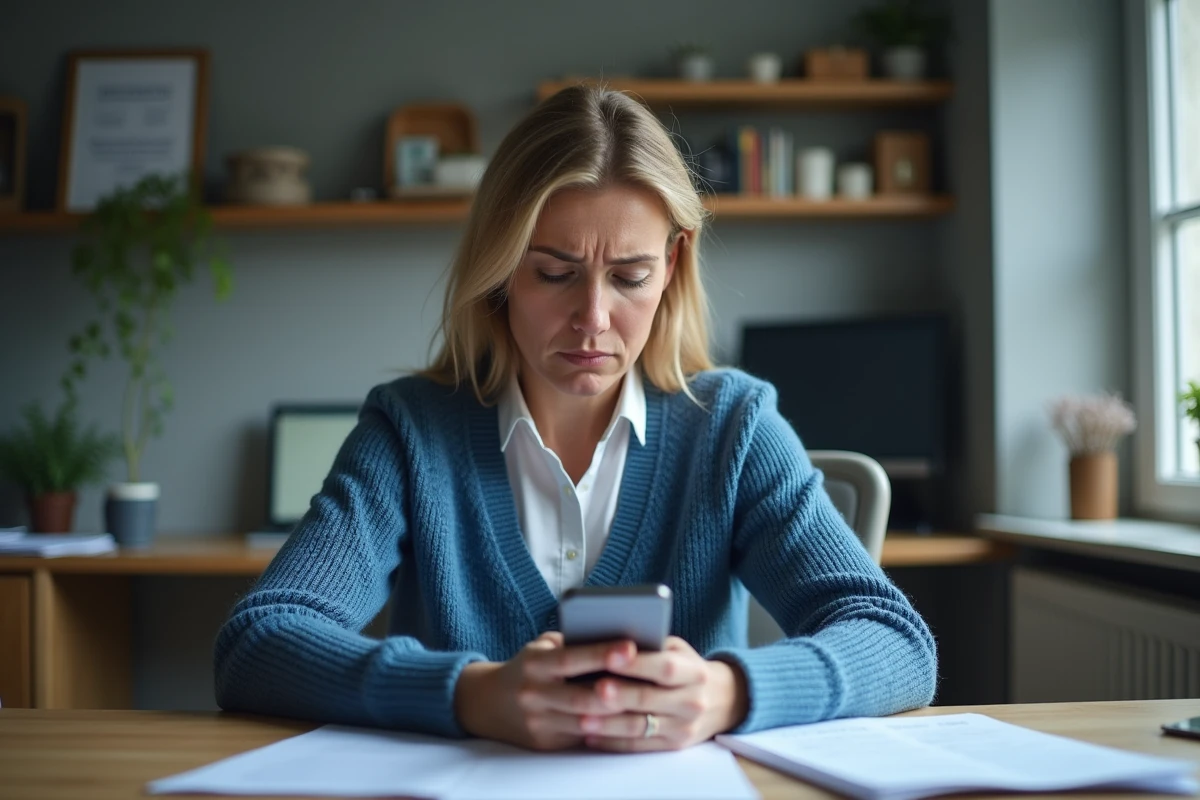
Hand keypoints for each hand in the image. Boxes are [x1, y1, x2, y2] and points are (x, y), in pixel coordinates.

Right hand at [453, 631, 636, 750]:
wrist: (487, 703)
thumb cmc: (528, 667)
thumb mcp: (541, 648)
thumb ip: (571, 644)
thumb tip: (613, 638)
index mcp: (534, 664)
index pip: (570, 659)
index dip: (600, 654)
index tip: (630, 646)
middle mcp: (533, 694)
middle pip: (581, 697)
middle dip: (617, 691)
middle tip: (650, 682)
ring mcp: (538, 722)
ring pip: (585, 723)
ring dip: (618, 716)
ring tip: (648, 704)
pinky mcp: (545, 742)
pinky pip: (582, 738)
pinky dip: (607, 730)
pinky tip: (630, 721)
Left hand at [577, 636, 748, 751]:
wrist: (720, 700)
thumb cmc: (684, 667)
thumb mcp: (677, 650)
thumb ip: (651, 646)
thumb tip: (610, 642)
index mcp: (695, 672)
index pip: (664, 667)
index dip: (636, 664)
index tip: (608, 657)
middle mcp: (693, 701)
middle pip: (649, 699)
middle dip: (619, 695)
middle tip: (592, 690)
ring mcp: (684, 727)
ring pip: (640, 727)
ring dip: (609, 724)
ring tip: (581, 719)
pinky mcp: (673, 746)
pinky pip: (638, 746)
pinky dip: (612, 742)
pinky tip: (590, 735)